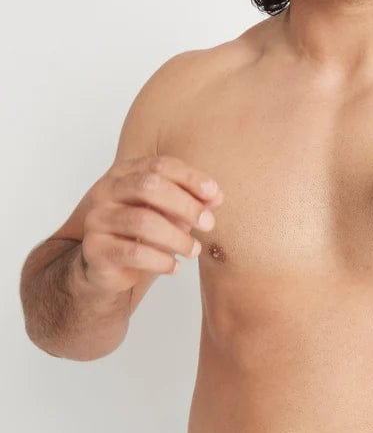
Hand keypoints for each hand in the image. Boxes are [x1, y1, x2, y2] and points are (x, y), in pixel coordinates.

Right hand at [80, 154, 223, 291]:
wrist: (103, 266)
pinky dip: (161, 261)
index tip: (214, 194)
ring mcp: (97, 219)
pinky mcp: (95, 248)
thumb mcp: (168, 214)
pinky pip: (133, 252)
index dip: (190, 178)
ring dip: (177, 238)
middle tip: (209, 224)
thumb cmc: (139, 234)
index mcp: (125, 173)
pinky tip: (174, 267)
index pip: (160, 165)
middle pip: (149, 186)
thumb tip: (217, 197)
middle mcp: (106, 191)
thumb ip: (190, 202)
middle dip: (185, 205)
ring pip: (143, 222)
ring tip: (194, 251)